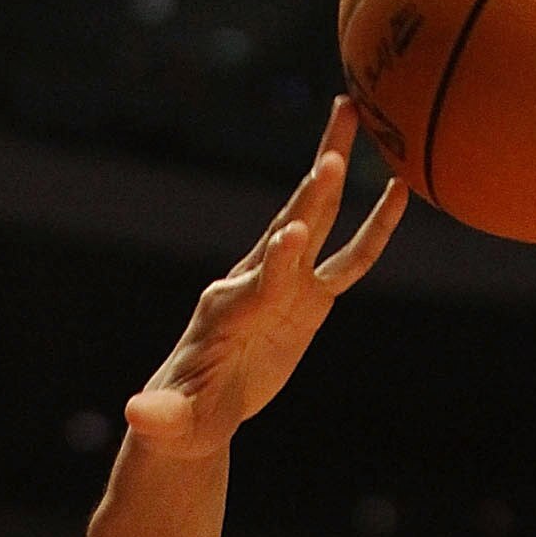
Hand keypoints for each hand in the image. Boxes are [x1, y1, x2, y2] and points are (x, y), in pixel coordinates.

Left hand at [124, 100, 404, 457]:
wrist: (193, 411)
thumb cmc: (178, 419)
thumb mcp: (168, 422)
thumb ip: (158, 415)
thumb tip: (137, 416)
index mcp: (227, 311)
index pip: (257, 285)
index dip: (276, 266)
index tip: (292, 237)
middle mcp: (255, 283)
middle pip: (291, 231)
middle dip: (311, 194)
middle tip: (332, 150)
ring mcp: (285, 284)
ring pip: (318, 220)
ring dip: (333, 170)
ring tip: (354, 114)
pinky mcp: (307, 299)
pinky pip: (349, 261)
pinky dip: (375, 228)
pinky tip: (398, 190)